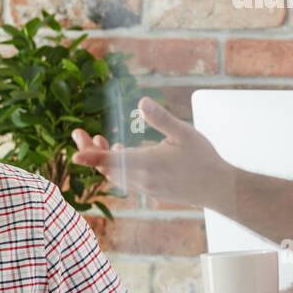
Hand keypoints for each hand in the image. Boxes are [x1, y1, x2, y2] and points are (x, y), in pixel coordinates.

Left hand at [70, 97, 227, 208]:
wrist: (218, 189)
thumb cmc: (204, 160)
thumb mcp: (184, 134)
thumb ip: (161, 119)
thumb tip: (142, 102)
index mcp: (149, 164)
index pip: (113, 161)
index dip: (92, 156)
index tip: (74, 155)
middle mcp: (143, 179)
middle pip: (106, 168)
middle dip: (90, 151)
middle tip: (77, 133)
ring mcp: (145, 187)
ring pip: (114, 174)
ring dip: (101, 158)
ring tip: (95, 139)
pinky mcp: (149, 190)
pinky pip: (124, 179)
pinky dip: (114, 165)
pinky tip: (118, 150)